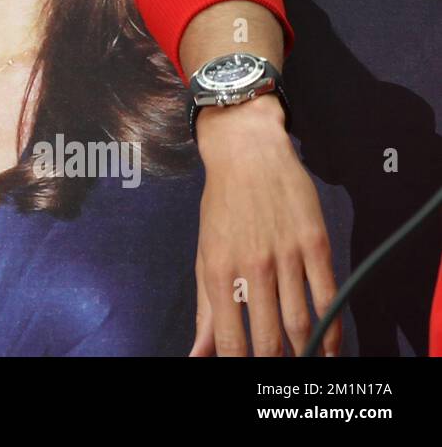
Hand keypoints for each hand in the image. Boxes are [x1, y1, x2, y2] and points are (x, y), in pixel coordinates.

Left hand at [189, 94, 340, 356]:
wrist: (247, 153)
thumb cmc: (222, 206)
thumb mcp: (204, 254)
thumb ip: (205, 308)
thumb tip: (197, 354)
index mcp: (217, 271)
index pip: (229, 339)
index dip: (238, 365)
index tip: (246, 378)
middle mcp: (251, 266)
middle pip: (270, 338)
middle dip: (275, 365)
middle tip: (280, 377)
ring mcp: (286, 255)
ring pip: (302, 323)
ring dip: (306, 354)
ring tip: (306, 367)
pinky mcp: (315, 243)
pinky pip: (328, 296)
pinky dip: (333, 328)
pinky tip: (331, 346)